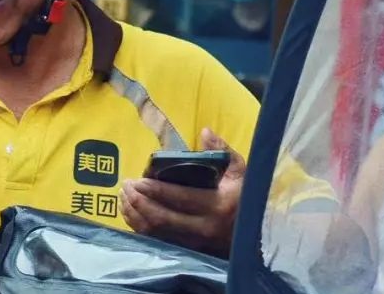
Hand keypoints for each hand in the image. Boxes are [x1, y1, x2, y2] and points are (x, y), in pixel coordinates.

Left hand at [121, 128, 244, 257]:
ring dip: (136, 216)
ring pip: (158, 233)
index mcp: (217, 205)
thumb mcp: (241, 170)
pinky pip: (160, 242)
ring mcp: (197, 244)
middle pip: (163, 218)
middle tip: (126, 186)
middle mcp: (205, 228)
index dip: (155, 190)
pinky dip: (142, 229)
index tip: (137, 180)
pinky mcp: (191, 251)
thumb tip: (204, 131)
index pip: (179, 198)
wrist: (260, 232)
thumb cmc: (248, 196)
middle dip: (140, 202)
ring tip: (124, 197)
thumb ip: (222, 150)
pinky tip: (131, 215)